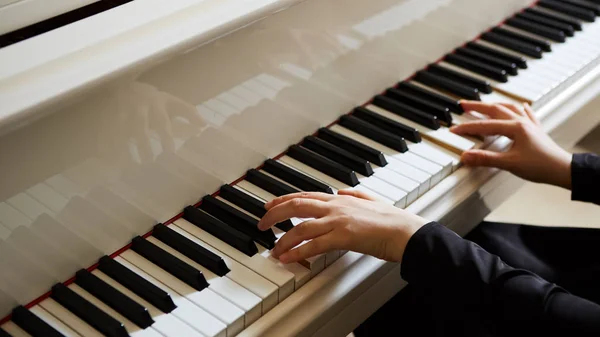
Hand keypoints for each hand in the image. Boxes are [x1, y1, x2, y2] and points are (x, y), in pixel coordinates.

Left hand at [257, 190, 428, 263]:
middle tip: (261, 225)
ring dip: (283, 240)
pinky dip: (297, 252)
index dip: (282, 199)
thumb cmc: (392, 220)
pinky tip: (288, 258)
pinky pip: (314, 245)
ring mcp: (338, 221)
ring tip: (273, 249)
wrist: (406, 232)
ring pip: (301, 227)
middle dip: (274, 214)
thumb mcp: (370, 200)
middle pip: (296, 206)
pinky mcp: (343, 237)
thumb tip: (340, 190)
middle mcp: (335, 206)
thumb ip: (354, 194)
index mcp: (340, 199)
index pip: (304, 196)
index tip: (269, 205)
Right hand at [451, 101, 571, 188]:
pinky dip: (519, 109)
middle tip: (463, 104)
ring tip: (485, 104)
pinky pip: (527, 114)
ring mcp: (530, 125)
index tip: (454, 128)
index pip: (485, 125)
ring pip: (510, 108)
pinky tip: (520, 106)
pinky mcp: (536, 130)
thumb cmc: (540, 166)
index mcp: (515, 127)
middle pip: (496, 109)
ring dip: (495, 104)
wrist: (562, 170)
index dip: (467, 127)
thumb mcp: (509, 164)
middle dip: (478, 106)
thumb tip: (466, 156)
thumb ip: (485, 158)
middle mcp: (522, 122)